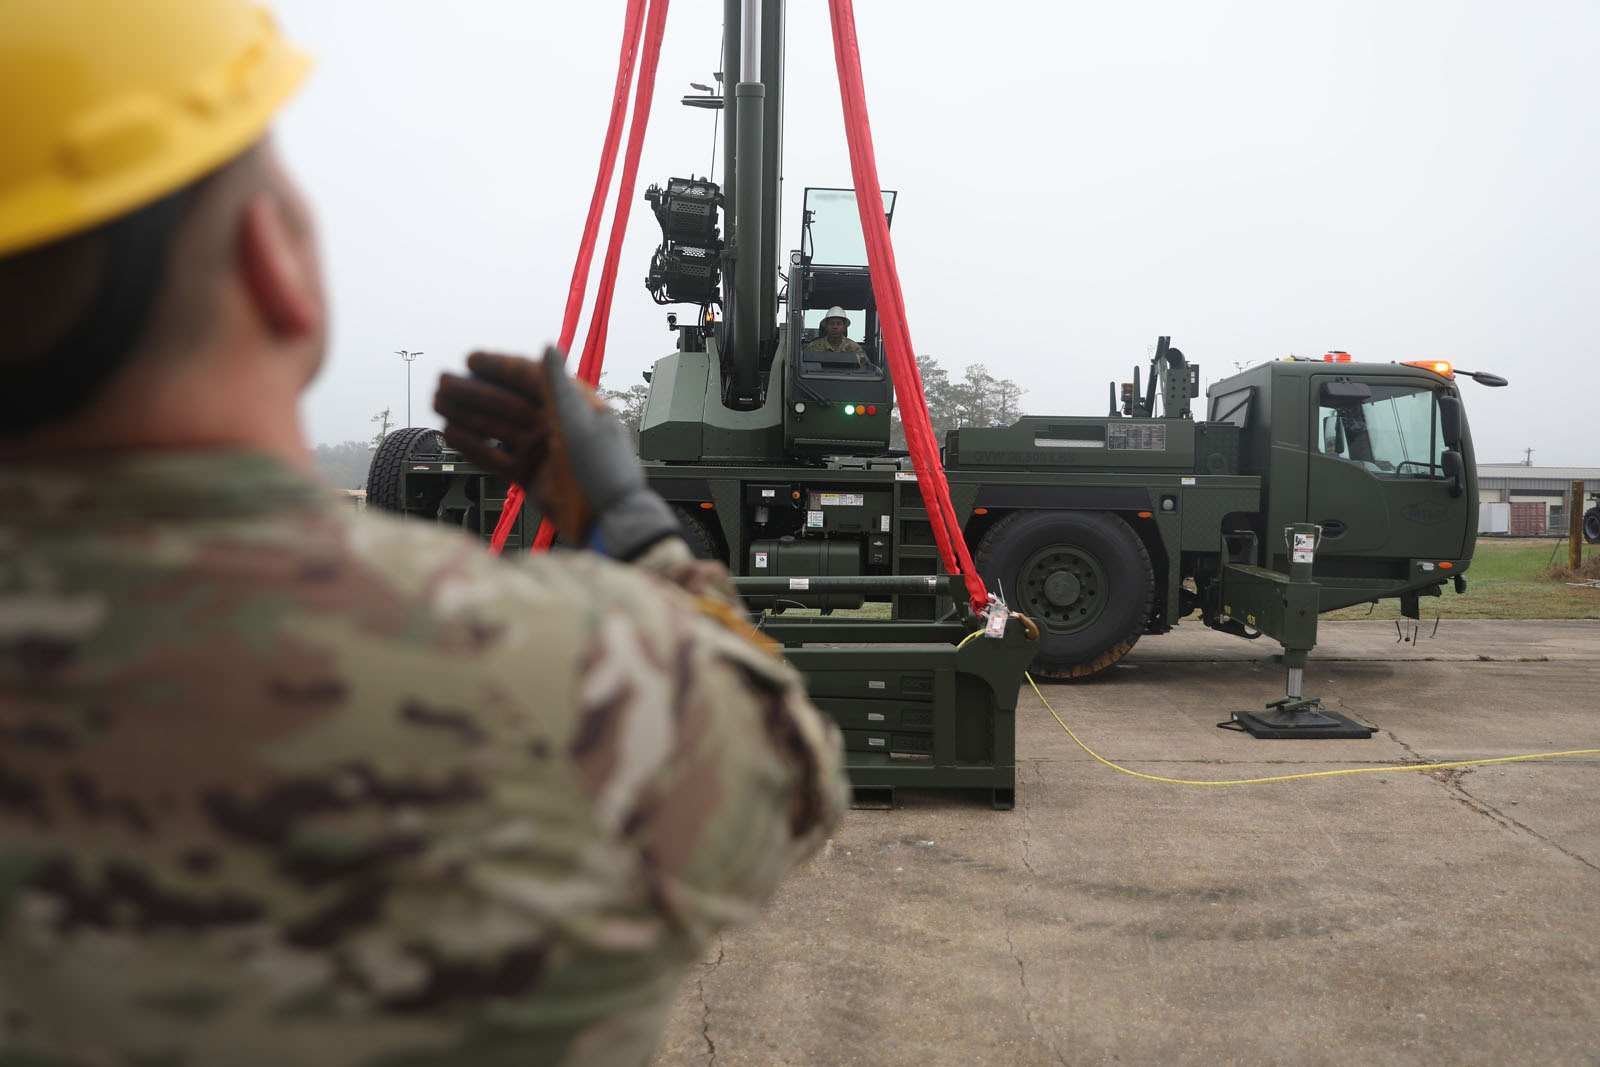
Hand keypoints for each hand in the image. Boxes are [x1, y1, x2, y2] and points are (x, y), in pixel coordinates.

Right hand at [433, 347, 679, 558]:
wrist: (608, 519)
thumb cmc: (604, 470)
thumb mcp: (580, 424)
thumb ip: (559, 387)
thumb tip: (547, 348)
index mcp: (570, 405)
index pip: (529, 378)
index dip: (499, 367)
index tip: (470, 359)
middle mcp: (553, 425)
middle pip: (506, 402)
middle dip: (473, 391)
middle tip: (442, 382)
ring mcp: (540, 450)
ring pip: (496, 428)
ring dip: (468, 415)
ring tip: (438, 403)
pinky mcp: (530, 476)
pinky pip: (496, 458)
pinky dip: (474, 447)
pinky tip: (451, 435)